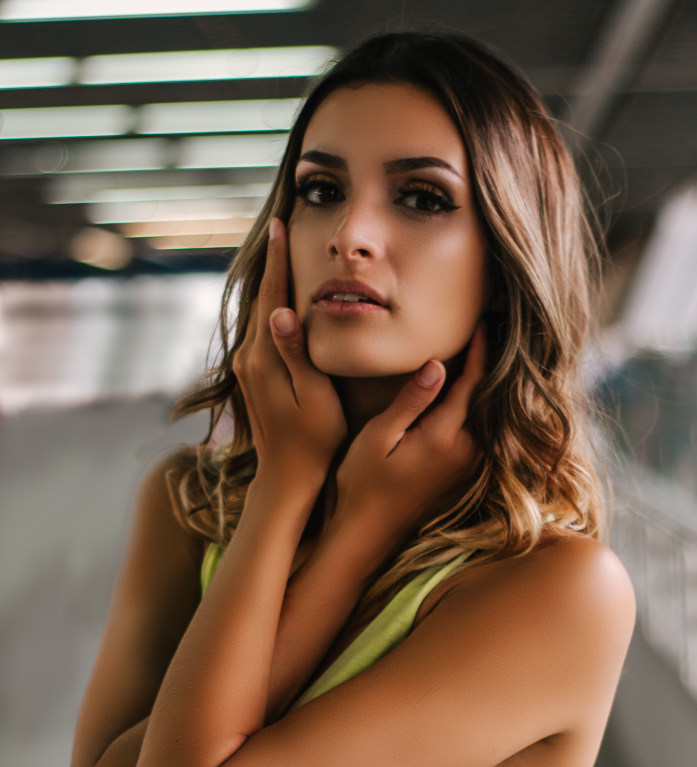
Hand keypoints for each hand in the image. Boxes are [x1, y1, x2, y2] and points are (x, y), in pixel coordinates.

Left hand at [232, 218, 346, 480]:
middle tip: (280, 224)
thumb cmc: (314, 441)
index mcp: (264, 359)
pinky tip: (278, 297)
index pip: (273, 297)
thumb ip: (296, 355)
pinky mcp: (252, 377)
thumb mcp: (314, 398)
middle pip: (261, 298)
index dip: (279, 260)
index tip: (280, 224)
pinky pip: (259, 330)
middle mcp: (248, 359)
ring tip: (278, 251)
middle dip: (272, 262)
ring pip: (258, 313)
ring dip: (269, 283)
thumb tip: (280, 313)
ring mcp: (247, 369)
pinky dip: (269, 306)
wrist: (287, 478)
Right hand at [333, 324, 486, 539]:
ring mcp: (469, 468)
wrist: (368, 535)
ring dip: (485, 388)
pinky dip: (478, 411)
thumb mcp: (379, 436)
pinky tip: (470, 396)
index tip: (482, 325)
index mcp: (446, 437)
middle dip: (487, 365)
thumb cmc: (363, 483)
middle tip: (489, 330)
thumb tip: (437, 365)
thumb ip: (411, 401)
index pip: (473, 383)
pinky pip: (480, 434)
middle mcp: (467, 453)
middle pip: (486, 398)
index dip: (479, 351)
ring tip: (483, 355)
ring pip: (486, 417)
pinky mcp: (464, 478)